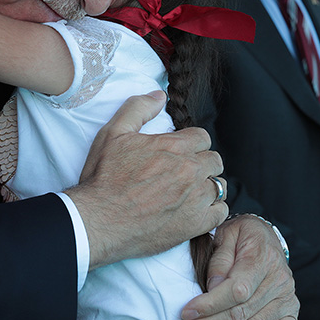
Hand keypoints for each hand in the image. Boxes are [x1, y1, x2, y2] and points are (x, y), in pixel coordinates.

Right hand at [67, 91, 225, 268]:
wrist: (99, 219)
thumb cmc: (104, 177)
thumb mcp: (113, 132)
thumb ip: (139, 108)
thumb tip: (159, 96)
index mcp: (175, 147)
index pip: (203, 137)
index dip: (192, 142)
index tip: (180, 152)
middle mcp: (190, 171)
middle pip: (214, 160)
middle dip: (202, 162)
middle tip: (184, 171)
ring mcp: (195, 199)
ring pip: (219, 185)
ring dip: (207, 185)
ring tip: (190, 191)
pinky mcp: (194, 224)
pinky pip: (220, 212)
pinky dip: (212, 209)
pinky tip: (197, 209)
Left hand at [172, 214, 297, 319]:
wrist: (265, 236)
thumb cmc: (240, 236)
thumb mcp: (225, 234)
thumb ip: (220, 260)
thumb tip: (212, 288)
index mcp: (262, 257)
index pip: (236, 290)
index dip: (209, 304)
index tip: (185, 312)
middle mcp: (279, 280)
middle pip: (241, 312)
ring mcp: (286, 298)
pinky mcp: (289, 312)